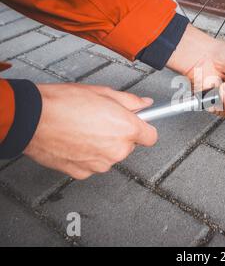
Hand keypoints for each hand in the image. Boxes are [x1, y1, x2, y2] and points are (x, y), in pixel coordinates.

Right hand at [24, 84, 156, 179]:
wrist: (32, 119)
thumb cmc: (64, 103)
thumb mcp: (103, 93)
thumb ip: (130, 101)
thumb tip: (145, 104)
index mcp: (126, 129)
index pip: (151, 137)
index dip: (144, 129)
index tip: (138, 124)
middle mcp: (117, 150)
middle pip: (128, 145)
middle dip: (119, 134)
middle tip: (101, 120)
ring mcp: (100, 164)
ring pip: (110, 155)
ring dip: (102, 145)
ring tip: (83, 129)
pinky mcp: (83, 172)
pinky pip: (93, 164)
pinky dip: (87, 155)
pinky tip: (74, 141)